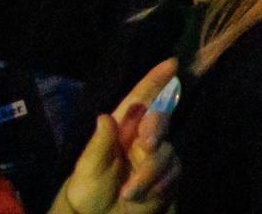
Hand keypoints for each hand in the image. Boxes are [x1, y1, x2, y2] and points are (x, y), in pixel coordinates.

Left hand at [51, 59, 179, 213]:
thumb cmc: (89, 189)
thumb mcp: (88, 168)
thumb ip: (99, 143)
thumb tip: (105, 116)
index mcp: (122, 128)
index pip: (141, 99)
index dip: (156, 80)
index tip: (172, 63)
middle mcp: (144, 137)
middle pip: (160, 121)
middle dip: (155, 130)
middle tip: (145, 146)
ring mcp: (159, 154)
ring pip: (166, 153)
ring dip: (148, 174)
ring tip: (129, 192)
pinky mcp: (171, 174)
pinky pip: (173, 174)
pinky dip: (157, 186)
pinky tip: (142, 196)